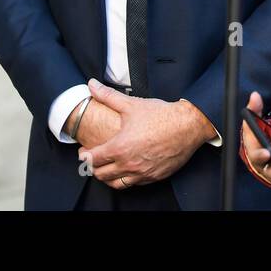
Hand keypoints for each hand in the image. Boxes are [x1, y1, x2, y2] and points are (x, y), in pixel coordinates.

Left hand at [77, 80, 210, 187]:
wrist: (187, 125)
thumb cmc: (161, 116)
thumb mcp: (131, 104)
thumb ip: (108, 96)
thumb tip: (92, 85)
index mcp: (119, 147)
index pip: (92, 159)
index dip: (84, 156)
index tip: (83, 152)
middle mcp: (129, 164)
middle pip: (101, 174)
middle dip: (92, 168)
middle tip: (91, 160)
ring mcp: (142, 173)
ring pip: (116, 184)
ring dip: (107, 177)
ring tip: (106, 168)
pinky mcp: (154, 177)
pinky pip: (134, 184)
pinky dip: (125, 179)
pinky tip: (126, 170)